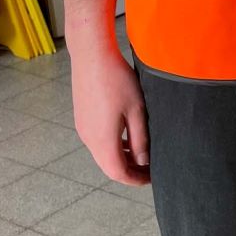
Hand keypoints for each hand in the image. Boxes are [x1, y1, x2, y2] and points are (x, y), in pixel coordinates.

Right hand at [70, 43, 150, 185]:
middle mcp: (89, 139)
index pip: (118, 173)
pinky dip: (113, 146)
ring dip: (121, 159)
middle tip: (151, 169)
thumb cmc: (117, 80)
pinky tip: (128, 137)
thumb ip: (140, 140)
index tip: (153, 178)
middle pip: (109, 167)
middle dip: (130, 172)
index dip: (136, 179)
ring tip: (143, 155)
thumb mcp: (137, 111)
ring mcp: (83, 128)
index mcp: (102, 140)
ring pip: (103, 155)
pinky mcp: (82, 119)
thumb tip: (143, 162)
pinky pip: (98, 142)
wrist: (92, 56)